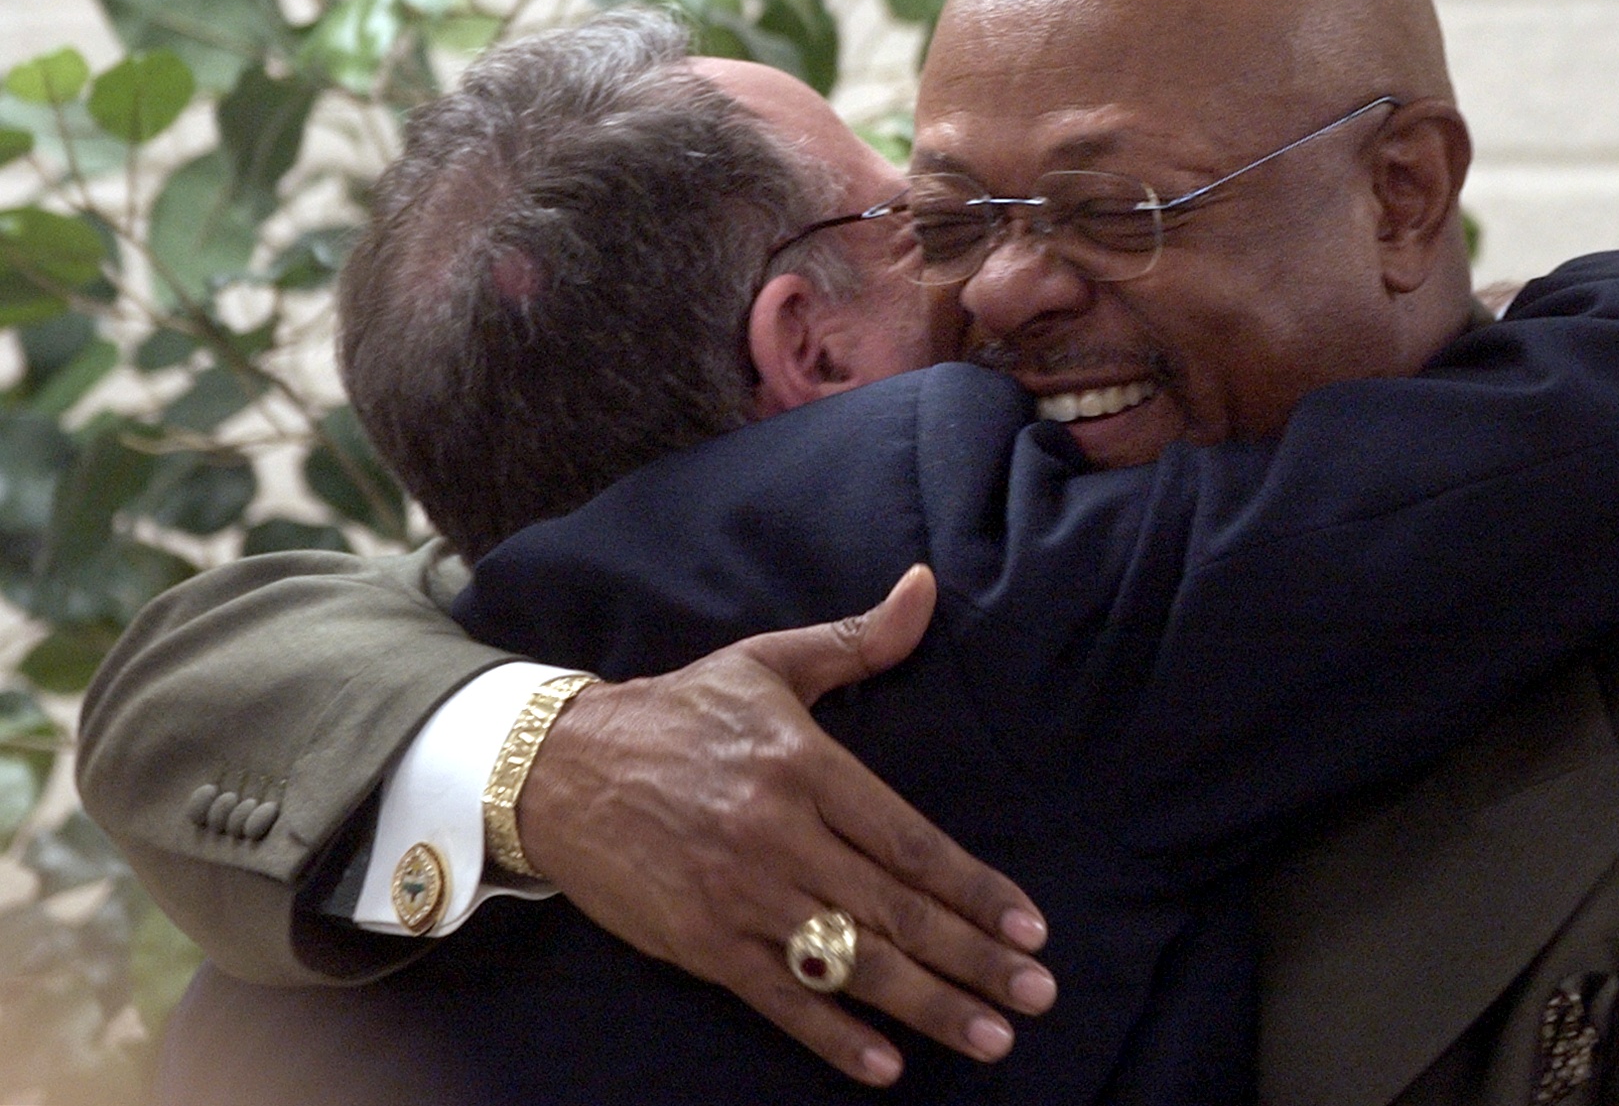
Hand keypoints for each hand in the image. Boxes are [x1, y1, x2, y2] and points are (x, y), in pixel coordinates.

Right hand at [514, 565, 1056, 1087]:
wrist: (556, 766)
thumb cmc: (675, 711)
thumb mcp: (766, 662)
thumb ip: (858, 640)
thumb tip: (925, 586)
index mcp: (803, 765)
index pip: (909, 839)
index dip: (974, 888)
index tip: (1029, 926)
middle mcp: (777, 834)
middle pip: (894, 910)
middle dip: (973, 958)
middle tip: (1037, 993)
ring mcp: (737, 894)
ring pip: (848, 962)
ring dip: (926, 1005)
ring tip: (992, 1037)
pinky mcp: (698, 940)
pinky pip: (778, 999)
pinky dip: (833, 1036)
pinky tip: (886, 1065)